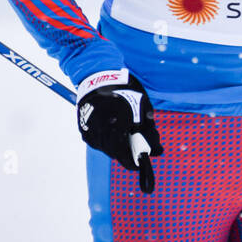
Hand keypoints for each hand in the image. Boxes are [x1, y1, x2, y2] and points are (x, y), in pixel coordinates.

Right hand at [76, 69, 163, 192]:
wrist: (98, 78)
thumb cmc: (125, 90)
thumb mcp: (143, 107)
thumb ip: (149, 130)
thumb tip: (157, 151)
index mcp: (118, 125)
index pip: (126, 155)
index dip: (134, 162)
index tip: (141, 163)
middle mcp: (102, 130)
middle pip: (116, 154)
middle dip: (127, 153)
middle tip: (135, 147)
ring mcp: (91, 131)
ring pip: (106, 149)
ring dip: (116, 146)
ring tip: (124, 135)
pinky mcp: (84, 129)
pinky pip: (97, 142)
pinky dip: (106, 140)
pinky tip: (112, 129)